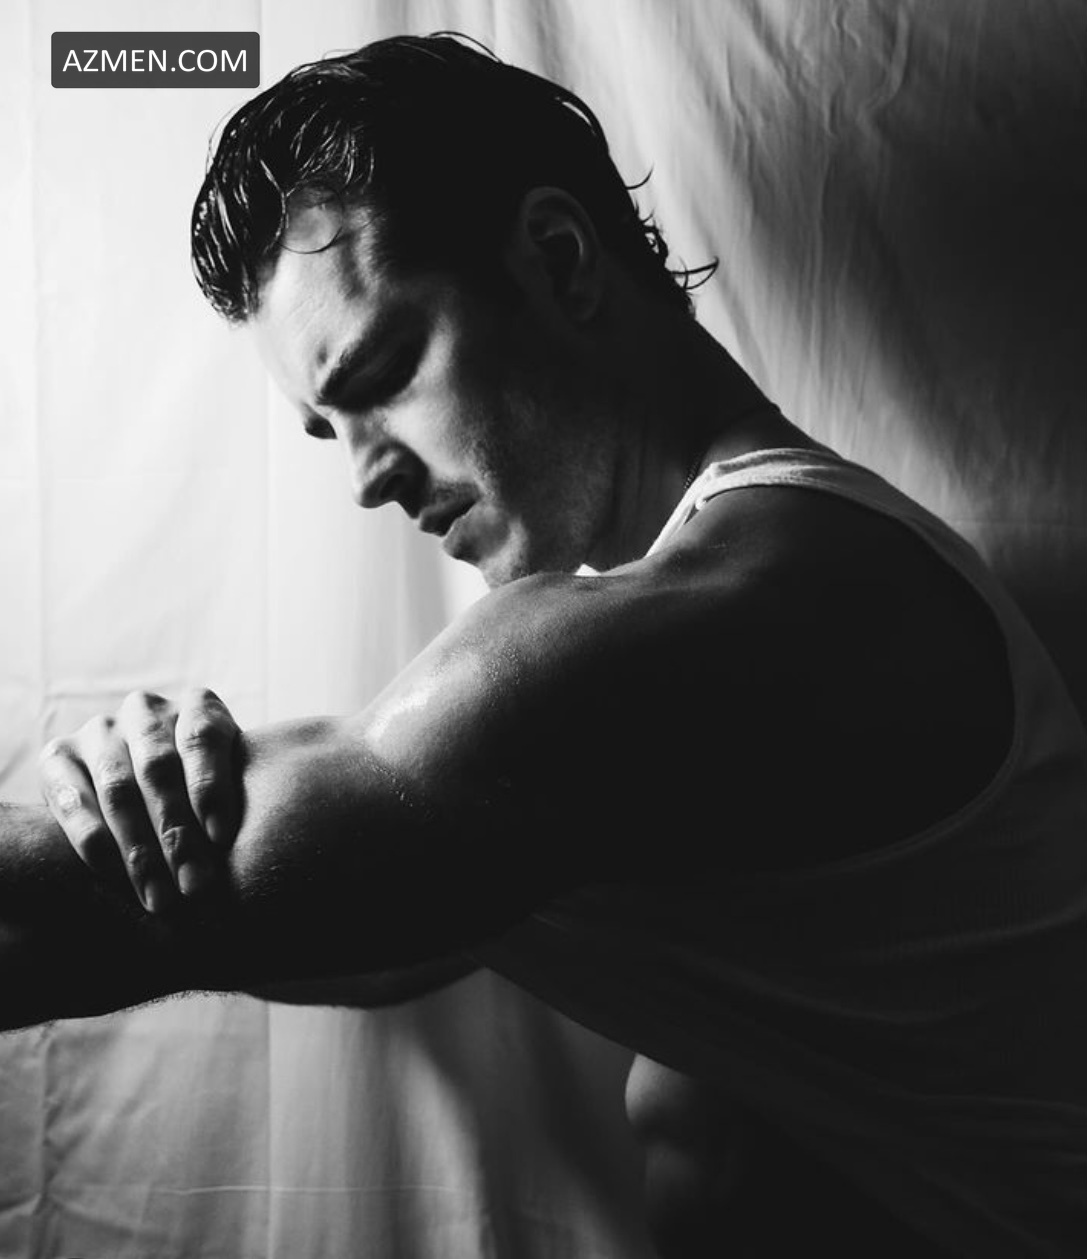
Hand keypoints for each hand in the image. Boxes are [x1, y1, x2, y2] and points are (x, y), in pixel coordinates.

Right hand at [38, 688, 241, 912]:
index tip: (220, 838)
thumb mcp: (232, 788)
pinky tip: (113, 876)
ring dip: (138, 849)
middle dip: (177, 834)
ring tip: (159, 897)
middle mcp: (146, 709)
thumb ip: (236, 804)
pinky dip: (93, 840)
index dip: (210, 786)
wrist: (143, 794)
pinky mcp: (57, 756)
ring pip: (118, 788)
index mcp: (198, 706)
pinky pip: (71, 799)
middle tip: (194, 886)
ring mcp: (99, 730)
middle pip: (160, 769)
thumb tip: (255, 855)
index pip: (203, 738)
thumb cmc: (208, 799)